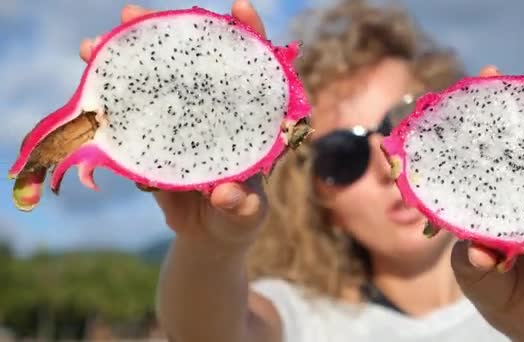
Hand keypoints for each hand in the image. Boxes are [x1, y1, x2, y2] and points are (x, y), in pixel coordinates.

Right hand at [78, 1, 268, 246]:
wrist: (210, 237)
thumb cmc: (240, 219)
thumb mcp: (248, 215)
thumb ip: (243, 205)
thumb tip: (226, 193)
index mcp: (247, 122)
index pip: (254, 70)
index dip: (249, 36)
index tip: (239, 8)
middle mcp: (214, 113)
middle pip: (194, 65)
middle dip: (166, 35)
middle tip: (135, 15)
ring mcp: (181, 124)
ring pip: (156, 85)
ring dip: (126, 62)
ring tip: (97, 45)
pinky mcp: (154, 143)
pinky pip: (133, 120)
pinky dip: (111, 104)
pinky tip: (90, 85)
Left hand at [451, 65, 523, 341]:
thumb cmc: (488, 284)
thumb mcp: (474, 274)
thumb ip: (474, 264)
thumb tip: (478, 253)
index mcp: (481, 192)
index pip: (475, 146)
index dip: (474, 113)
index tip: (479, 81)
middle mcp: (514, 185)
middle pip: (518, 137)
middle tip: (523, 75)